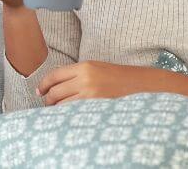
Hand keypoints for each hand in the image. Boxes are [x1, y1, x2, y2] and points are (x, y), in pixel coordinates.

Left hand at [37, 61, 187, 106]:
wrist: (147, 87)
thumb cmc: (123, 79)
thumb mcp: (100, 69)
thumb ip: (79, 75)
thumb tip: (58, 86)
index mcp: (86, 67)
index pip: (54, 76)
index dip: (44, 85)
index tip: (40, 92)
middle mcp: (86, 80)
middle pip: (55, 92)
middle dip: (48, 100)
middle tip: (48, 105)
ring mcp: (91, 97)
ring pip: (62, 107)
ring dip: (57, 112)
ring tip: (59, 115)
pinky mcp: (98, 111)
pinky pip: (75, 117)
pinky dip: (69, 119)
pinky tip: (71, 121)